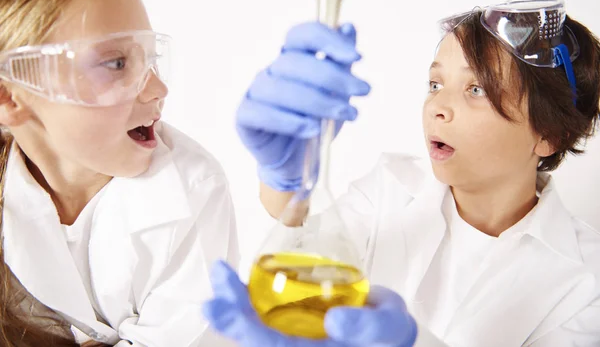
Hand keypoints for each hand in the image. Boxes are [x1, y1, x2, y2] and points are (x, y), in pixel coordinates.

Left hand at [202, 261, 416, 346]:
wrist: (390, 333)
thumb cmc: (389, 335)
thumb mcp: (388, 328)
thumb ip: (367, 326)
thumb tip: (335, 321)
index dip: (244, 329)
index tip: (222, 307)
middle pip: (255, 338)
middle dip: (230, 315)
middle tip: (215, 290)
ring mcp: (292, 336)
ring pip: (254, 323)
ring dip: (233, 301)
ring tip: (220, 276)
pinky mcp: (293, 320)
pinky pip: (263, 310)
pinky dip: (247, 294)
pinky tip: (235, 280)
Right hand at [236, 22, 369, 191]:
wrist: (296, 162)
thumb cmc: (315, 123)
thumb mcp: (336, 94)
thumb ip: (341, 63)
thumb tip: (348, 28)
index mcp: (292, 58)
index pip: (302, 35)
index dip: (328, 40)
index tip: (357, 57)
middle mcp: (272, 70)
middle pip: (296, 62)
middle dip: (334, 76)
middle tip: (363, 92)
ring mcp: (255, 92)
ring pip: (281, 88)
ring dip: (318, 102)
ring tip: (345, 115)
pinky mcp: (245, 117)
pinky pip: (262, 114)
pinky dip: (290, 122)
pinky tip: (313, 130)